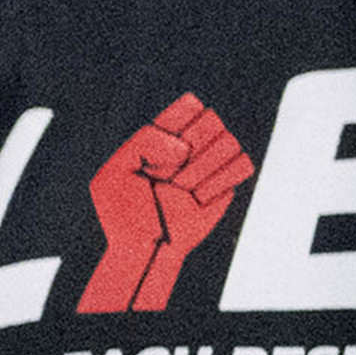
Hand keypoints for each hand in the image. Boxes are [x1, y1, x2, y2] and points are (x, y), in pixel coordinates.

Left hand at [75, 96, 261, 315]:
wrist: (145, 248)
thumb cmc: (124, 214)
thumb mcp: (112, 174)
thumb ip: (143, 144)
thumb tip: (184, 148)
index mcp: (163, 136)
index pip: (189, 105)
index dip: (181, 121)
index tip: (160, 151)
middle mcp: (190, 145)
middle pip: (213, 120)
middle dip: (193, 147)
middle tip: (171, 174)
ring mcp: (211, 164)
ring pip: (229, 142)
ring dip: (203, 169)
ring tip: (183, 189)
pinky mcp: (227, 184)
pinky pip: (243, 164)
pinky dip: (221, 181)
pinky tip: (199, 198)